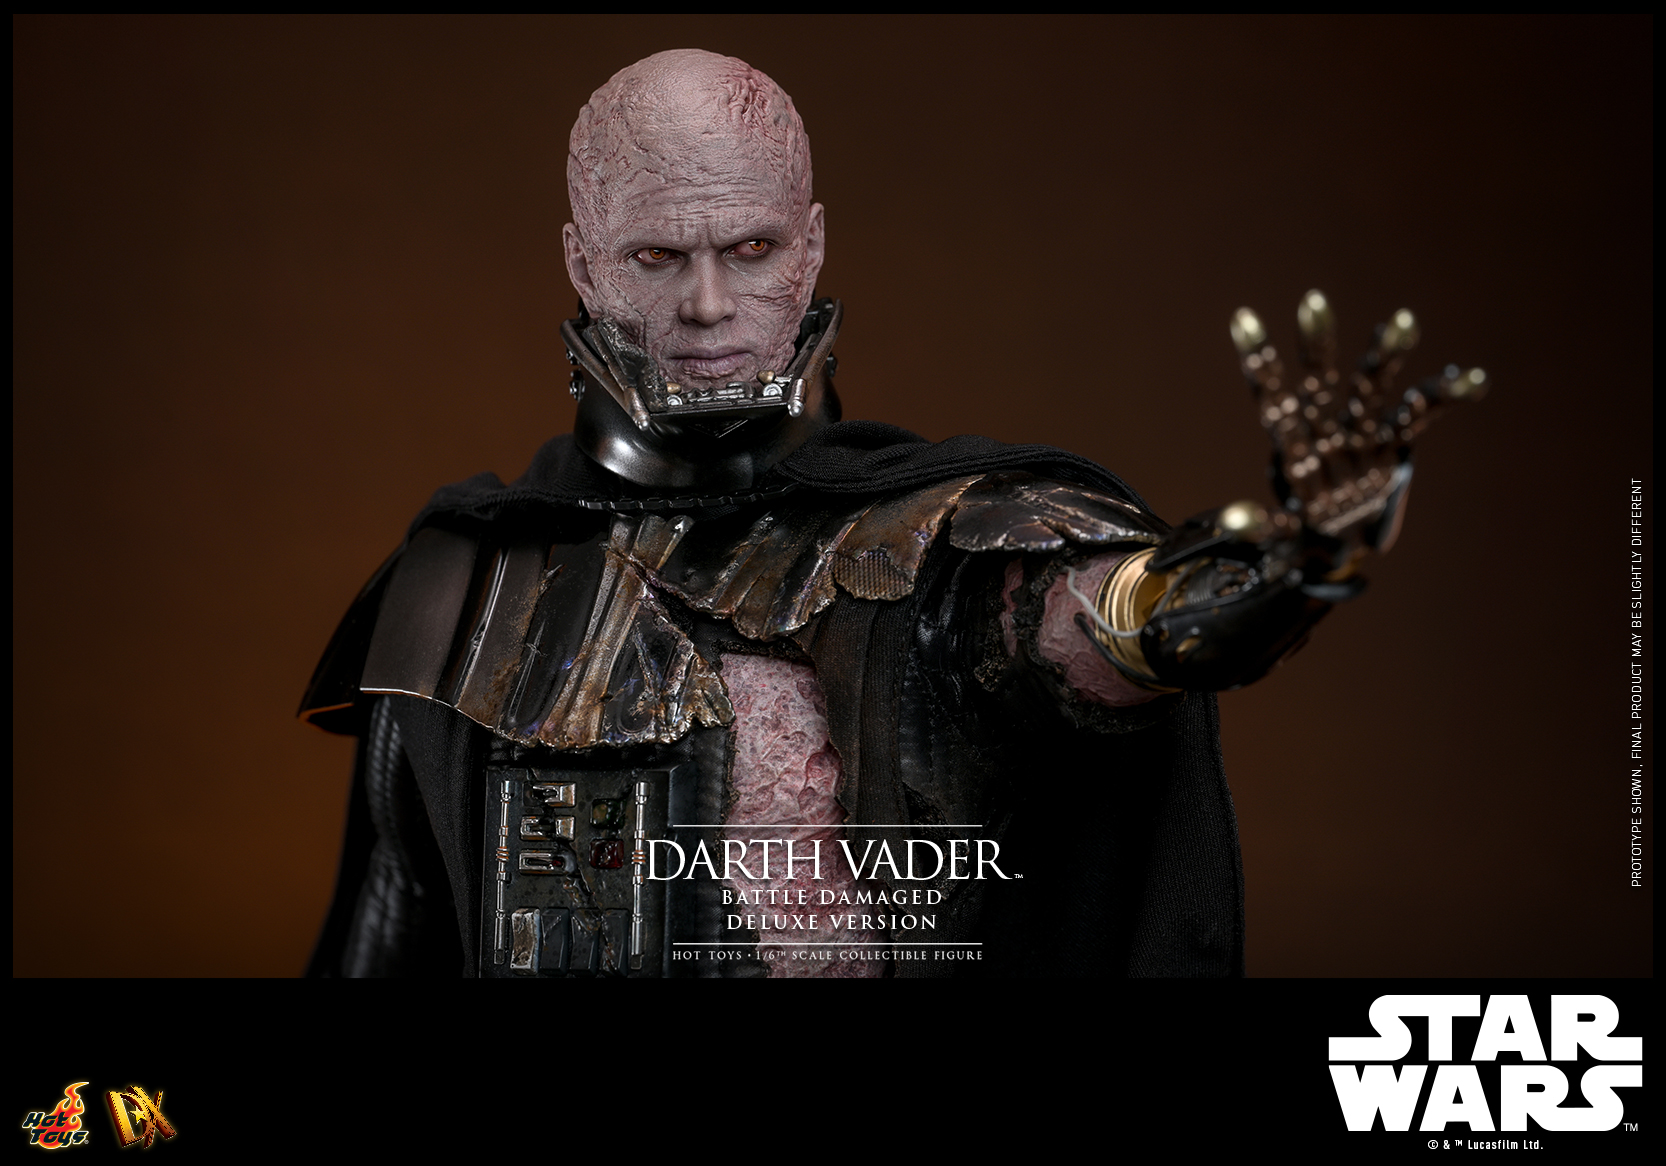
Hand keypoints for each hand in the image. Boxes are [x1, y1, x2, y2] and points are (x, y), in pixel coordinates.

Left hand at [1230, 290, 1485, 555]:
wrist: (1339, 547)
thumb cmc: (1303, 536)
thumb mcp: (1281, 535)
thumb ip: (1263, 525)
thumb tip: (1232, 521)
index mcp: (1292, 449)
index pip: (1273, 401)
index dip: (1260, 365)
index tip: (1243, 319)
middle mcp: (1324, 431)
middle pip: (1319, 383)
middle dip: (1317, 345)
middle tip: (1312, 300)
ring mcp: (1359, 435)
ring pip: (1371, 389)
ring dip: (1384, 356)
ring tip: (1401, 319)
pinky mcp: (1391, 446)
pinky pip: (1418, 418)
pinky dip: (1442, 398)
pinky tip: (1474, 379)